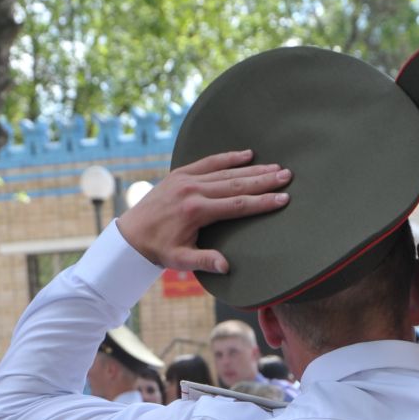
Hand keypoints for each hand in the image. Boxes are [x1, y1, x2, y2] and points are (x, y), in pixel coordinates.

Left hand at [117, 151, 291, 273]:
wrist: (131, 234)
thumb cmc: (158, 250)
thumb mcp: (180, 260)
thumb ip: (204, 261)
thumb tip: (226, 266)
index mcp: (195, 211)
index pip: (237, 205)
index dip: (262, 202)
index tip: (283, 198)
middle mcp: (192, 190)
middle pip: (236, 183)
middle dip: (264, 180)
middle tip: (287, 175)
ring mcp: (186, 178)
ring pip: (226, 171)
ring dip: (253, 169)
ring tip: (276, 166)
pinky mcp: (180, 173)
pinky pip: (209, 162)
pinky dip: (229, 157)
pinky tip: (247, 154)